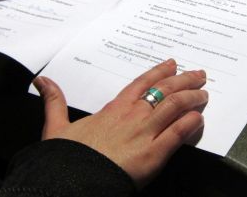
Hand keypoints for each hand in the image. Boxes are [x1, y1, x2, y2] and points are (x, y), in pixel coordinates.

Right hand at [33, 59, 207, 187]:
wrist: (71, 181)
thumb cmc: (67, 156)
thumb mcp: (56, 125)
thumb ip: (54, 100)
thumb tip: (42, 81)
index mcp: (114, 108)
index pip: (142, 82)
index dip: (160, 71)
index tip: (173, 64)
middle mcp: (132, 115)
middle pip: (164, 90)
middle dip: (184, 80)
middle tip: (199, 74)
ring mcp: (144, 133)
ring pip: (175, 107)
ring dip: (192, 98)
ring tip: (204, 93)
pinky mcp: (153, 155)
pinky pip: (177, 134)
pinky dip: (191, 124)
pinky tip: (200, 118)